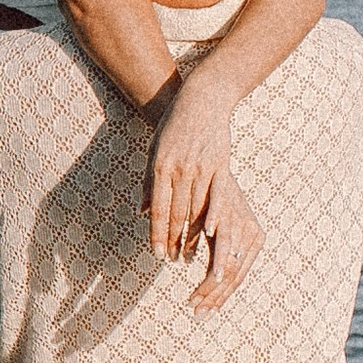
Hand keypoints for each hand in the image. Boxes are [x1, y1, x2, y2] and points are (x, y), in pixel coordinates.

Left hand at [146, 65, 234, 258]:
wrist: (202, 100)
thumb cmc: (174, 127)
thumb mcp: (155, 151)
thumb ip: (149, 182)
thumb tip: (142, 211)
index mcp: (160, 167)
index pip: (157, 209)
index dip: (156, 234)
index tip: (156, 254)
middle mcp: (180, 169)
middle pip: (175, 214)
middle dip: (172, 241)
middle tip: (171, 262)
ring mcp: (201, 168)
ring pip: (195, 210)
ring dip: (191, 236)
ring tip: (188, 256)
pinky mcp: (220, 165)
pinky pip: (216, 197)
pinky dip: (213, 216)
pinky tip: (211, 235)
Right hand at [189, 168, 265, 313]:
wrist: (214, 163)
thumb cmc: (212, 205)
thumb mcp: (214, 235)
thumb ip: (211, 258)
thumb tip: (201, 295)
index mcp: (250, 242)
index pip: (235, 279)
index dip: (217, 298)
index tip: (200, 314)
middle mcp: (250, 233)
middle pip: (232, 274)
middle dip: (212, 296)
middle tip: (194, 310)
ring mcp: (239, 219)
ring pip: (227, 256)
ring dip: (210, 280)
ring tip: (194, 296)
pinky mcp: (227, 201)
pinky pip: (222, 221)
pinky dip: (214, 230)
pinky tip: (201, 247)